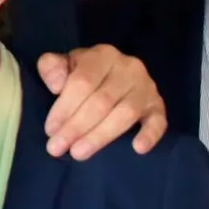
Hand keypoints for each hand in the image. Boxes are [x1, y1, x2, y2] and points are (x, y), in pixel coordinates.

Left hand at [36, 44, 166, 159]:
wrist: (111, 74)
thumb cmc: (82, 73)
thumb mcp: (62, 64)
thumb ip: (51, 67)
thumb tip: (56, 85)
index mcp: (102, 55)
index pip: (82, 82)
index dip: (65, 108)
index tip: (50, 130)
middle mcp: (128, 68)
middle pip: (101, 101)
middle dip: (77, 127)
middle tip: (58, 148)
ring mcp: (146, 87)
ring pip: (124, 114)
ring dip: (100, 136)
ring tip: (79, 153)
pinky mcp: (157, 106)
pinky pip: (158, 121)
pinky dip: (150, 134)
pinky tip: (138, 148)